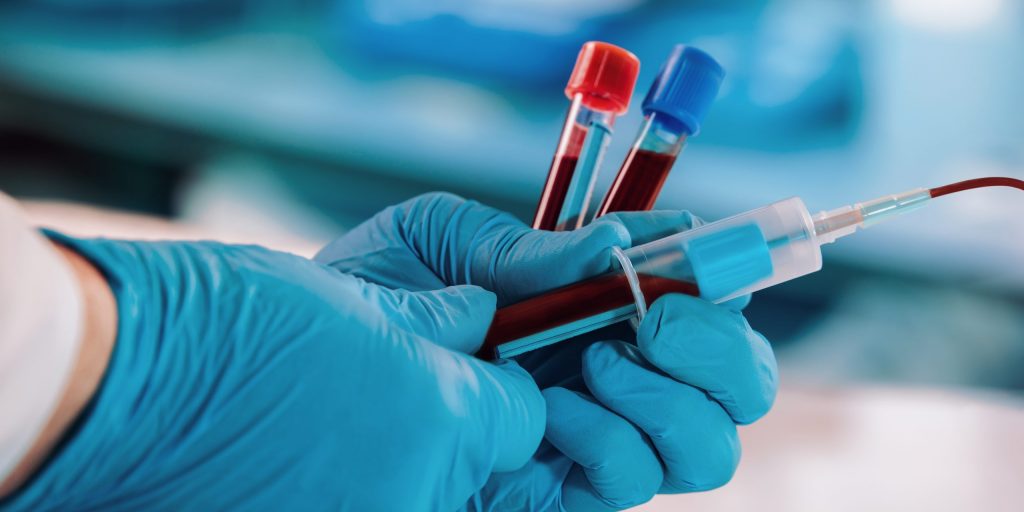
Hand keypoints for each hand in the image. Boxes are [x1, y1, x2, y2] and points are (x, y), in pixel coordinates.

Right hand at [5, 234, 542, 510]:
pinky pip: (381, 505)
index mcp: (443, 418)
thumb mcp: (358, 299)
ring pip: (436, 494)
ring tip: (352, 429)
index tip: (473, 363)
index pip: (525, 417)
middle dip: (469, 432)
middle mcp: (418, 495)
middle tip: (409, 398)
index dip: (503, 383)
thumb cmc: (237, 323)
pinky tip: (318, 457)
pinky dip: (364, 489)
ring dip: (414, 468)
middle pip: (488, 469)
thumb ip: (443, 317)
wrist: (119, 384)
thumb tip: (483, 319)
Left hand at [317, 193, 777, 509]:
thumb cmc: (375, 291)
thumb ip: (527, 247)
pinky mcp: (562, 493)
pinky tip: (548, 416)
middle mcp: (616, 372)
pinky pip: (628, 482)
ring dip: (664, 400)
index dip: (727, 274)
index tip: (694, 256)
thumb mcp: (442, 241)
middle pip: (739, 385)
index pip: (705, 296)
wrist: (300, 368)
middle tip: (654, 319)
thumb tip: (616, 249)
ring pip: (707, 448)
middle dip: (719, 350)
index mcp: (599, 303)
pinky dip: (607, 444)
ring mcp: (597, 438)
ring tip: (589, 367)